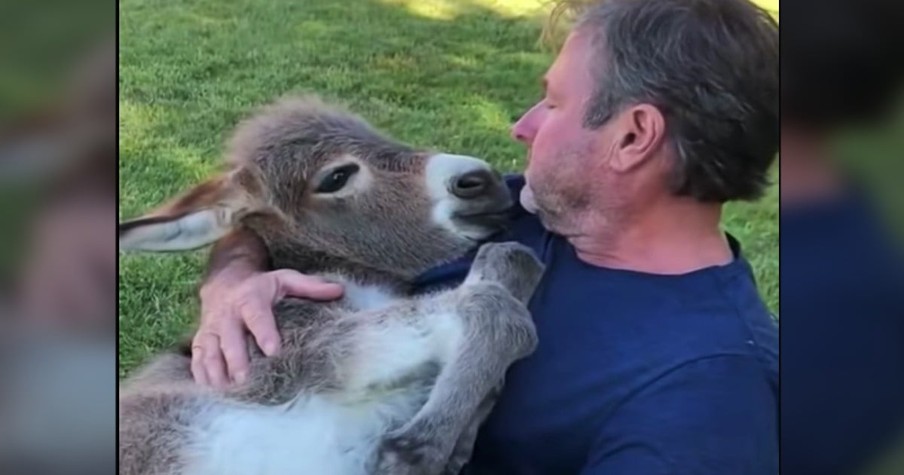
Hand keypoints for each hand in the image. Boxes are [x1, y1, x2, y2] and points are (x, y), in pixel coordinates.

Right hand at [193, 269, 342, 387]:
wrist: (224, 282)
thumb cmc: (261, 286)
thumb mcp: (285, 279)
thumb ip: (311, 287)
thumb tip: (340, 291)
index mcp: (250, 299)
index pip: (257, 316)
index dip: (264, 332)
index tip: (273, 350)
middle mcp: (227, 315)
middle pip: (230, 339)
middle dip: (236, 361)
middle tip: (246, 381)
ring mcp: (211, 329)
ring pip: (210, 352)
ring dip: (217, 373)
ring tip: (228, 393)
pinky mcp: (200, 340)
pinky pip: (197, 359)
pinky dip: (201, 376)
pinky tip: (210, 392)